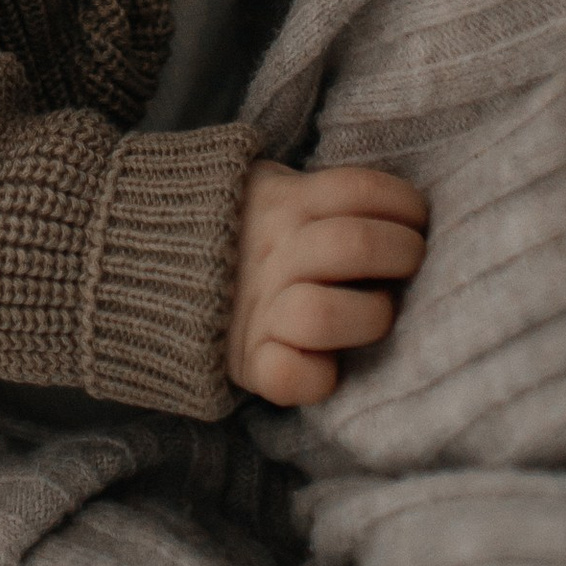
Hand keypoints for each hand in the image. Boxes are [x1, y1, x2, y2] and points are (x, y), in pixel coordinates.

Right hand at [226, 159, 428, 406]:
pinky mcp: (248, 363)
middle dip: (403, 252)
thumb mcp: (264, 186)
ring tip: (377, 310)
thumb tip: (390, 199)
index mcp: (279, 203)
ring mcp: (258, 309)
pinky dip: (318, 376)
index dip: (402, 203)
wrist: (151, 270)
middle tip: (409, 261)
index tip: (414, 217)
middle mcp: (270, 253)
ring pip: (326, 314)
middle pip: (353, 246)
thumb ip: (310, 189)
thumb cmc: (238, 230)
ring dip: (370, 314)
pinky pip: (292, 378)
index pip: (357, 191)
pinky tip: (330, 363)